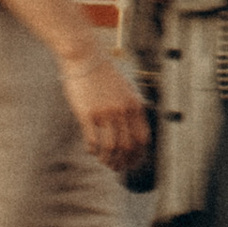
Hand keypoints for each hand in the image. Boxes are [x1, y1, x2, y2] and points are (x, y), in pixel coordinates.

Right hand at [60, 47, 149, 169]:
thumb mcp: (125, 89)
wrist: (85, 58)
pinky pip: (93, 141)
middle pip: (128, 147)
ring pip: (111, 147)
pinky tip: (91, 151)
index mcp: (135, 105)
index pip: (142, 139)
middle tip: (117, 168)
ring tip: (104, 162)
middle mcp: (123, 111)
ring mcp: (105, 113)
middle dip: (124, 161)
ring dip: (108, 159)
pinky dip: (93, 150)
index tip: (132, 163)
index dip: (138, 155)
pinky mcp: (88, 114)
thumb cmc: (103, 74)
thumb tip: (132, 130)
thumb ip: (130, 107)